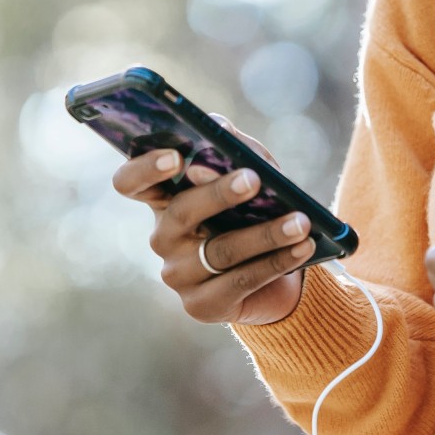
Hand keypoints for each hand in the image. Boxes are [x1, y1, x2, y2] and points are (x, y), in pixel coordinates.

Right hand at [110, 111, 310, 325]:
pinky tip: (303, 247)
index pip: (130, 182)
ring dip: (266, 233)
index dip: (145, 169)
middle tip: (254, 179)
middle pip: (181, 212)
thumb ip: (232, 146)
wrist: (279, 270)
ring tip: (301, 221)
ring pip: (219, 250)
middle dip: (220, 193)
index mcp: (163, 198)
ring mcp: (178, 274)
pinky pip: (240, 281)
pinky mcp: (202, 306)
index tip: (176, 156)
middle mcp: (162, 236)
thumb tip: (220, 128)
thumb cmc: (256, 209)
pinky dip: (276, 262)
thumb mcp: (249, 169)